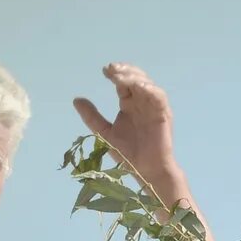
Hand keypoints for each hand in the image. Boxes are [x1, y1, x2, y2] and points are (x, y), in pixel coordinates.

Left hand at [72, 63, 179, 191]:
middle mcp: (141, 103)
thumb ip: (92, 116)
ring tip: (121, 77)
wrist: (146, 170)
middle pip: (136, 78)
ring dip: (135, 77)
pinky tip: (139, 86)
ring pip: (147, 84)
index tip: (104, 71)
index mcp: (129, 105)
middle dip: (125, 71)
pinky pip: (159, 97)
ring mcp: (153, 108)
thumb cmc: (129, 154)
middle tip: (112, 69)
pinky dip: (151, 89)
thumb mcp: (104, 132)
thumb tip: (76, 99)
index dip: (115, 74)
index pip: (123, 83)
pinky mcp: (163, 115)